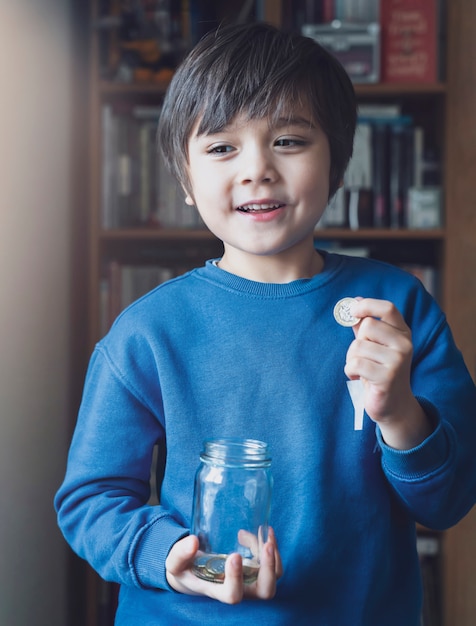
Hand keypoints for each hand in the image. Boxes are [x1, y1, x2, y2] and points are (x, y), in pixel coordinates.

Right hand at [165, 527, 282, 603]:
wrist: (192, 570)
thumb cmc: (184, 569)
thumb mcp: (175, 562)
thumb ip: (180, 553)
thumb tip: (193, 541)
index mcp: (219, 591)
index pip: (233, 595)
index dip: (237, 578)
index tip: (234, 556)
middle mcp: (239, 589)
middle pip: (265, 591)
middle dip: (270, 569)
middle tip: (266, 545)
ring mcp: (250, 580)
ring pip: (274, 576)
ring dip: (274, 555)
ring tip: (265, 532)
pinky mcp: (256, 567)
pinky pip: (272, 562)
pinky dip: (271, 545)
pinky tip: (260, 530)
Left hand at [344, 298, 432, 448]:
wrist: (394, 405)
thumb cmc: (379, 371)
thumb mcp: (374, 346)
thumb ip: (365, 325)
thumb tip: (355, 301)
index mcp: (402, 333)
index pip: (387, 308)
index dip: (367, 305)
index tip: (352, 310)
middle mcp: (404, 344)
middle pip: (367, 327)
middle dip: (356, 342)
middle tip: (362, 357)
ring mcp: (398, 360)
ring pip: (358, 346)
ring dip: (351, 359)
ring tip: (362, 370)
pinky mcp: (388, 377)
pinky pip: (356, 364)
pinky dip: (350, 371)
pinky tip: (358, 378)